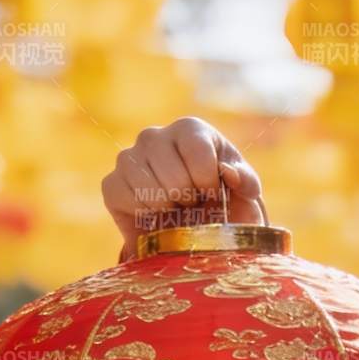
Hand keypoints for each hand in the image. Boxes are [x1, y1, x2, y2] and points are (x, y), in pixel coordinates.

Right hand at [101, 116, 266, 254]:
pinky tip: (155, 214)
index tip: (212, 195)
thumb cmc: (223, 205)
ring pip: (146, 185)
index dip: (208, 183)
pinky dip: (141, 212)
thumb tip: (230, 174)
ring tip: (175, 208)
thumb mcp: (245, 193)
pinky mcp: (112, 183)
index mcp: (190, 129)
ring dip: (166, 207)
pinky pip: (121, 195)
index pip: (198, 153)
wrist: (195, 230)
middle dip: (188, 199)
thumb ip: (247, 181)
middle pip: (172, 173)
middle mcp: (154, 136)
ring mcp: (129, 157)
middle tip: (192, 205)